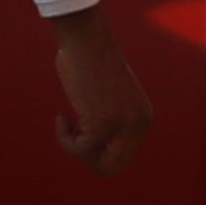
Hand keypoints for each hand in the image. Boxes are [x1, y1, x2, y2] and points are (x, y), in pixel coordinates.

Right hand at [49, 3, 152, 175]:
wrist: (85, 38)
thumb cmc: (91, 61)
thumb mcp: (110, 96)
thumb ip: (111, 120)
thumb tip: (96, 151)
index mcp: (143, 118)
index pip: (123, 155)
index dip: (98, 150)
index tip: (83, 128)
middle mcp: (139, 124)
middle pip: (114, 166)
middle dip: (89, 157)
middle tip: (75, 132)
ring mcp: (123, 125)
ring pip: (99, 164)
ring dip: (76, 149)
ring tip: (68, 123)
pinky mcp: (103, 124)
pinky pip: (80, 149)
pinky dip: (64, 139)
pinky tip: (62, 117)